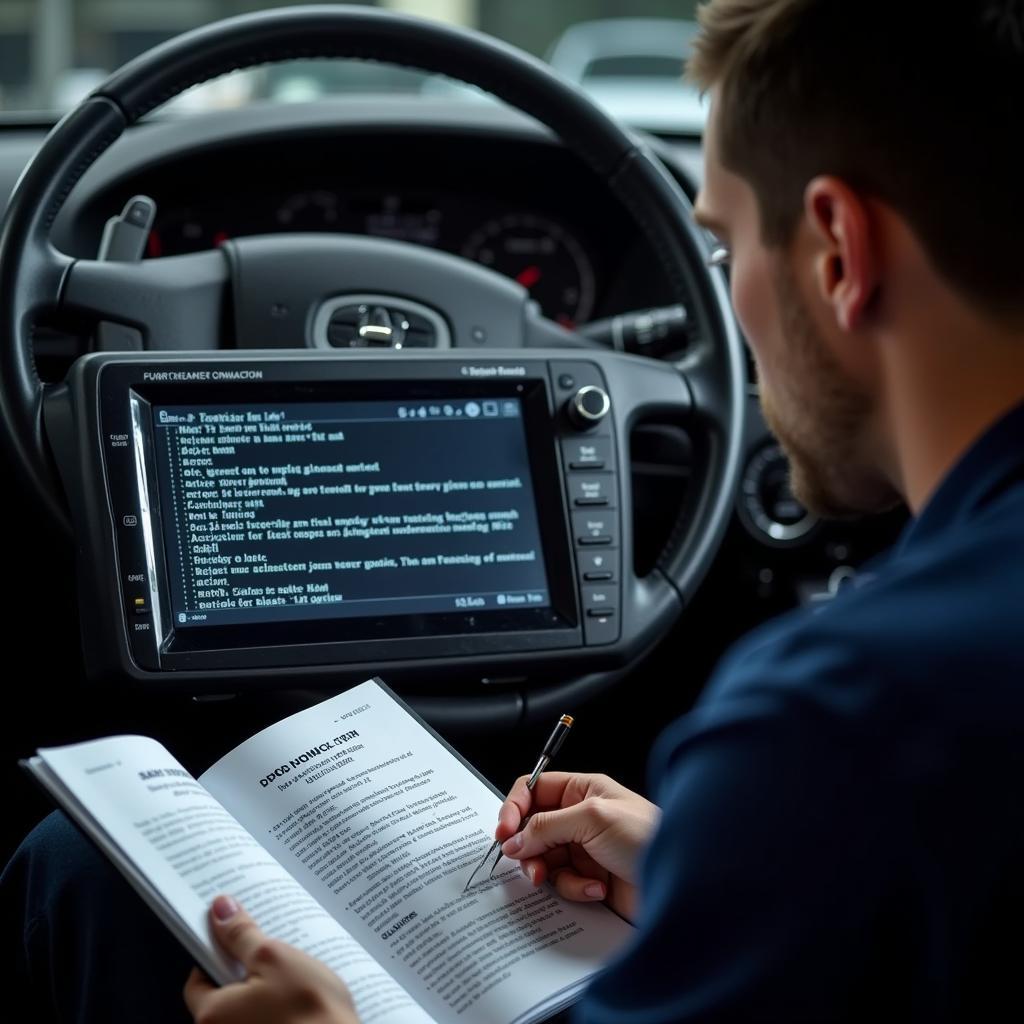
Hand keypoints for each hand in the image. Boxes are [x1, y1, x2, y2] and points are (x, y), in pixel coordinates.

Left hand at [183, 896, 359, 1023]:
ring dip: (265, 985)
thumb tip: (222, 911)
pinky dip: (278, 1004)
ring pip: (248, 1005)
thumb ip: (242, 935)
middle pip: (224, 992)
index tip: (234, 934)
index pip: (197, 979)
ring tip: (293, 969)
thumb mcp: (273, 958)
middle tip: (269, 947)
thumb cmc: (308, 1011)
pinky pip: (267, 1018)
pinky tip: (301, 993)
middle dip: (245, 967)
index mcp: (212, 1016)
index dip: (216, 953)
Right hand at [495, 772, 659, 921]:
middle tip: (528, 863)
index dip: (514, 808)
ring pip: (544, 859)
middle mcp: (581, 817)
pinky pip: (563, 883)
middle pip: (533, 828)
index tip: (503, 832)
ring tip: (566, 878)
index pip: (534, 790)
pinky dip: (575, 888)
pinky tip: (597, 887)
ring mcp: (585, 849)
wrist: (683, 885)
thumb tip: (514, 839)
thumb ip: (547, 826)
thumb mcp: (592, 819)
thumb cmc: (649, 837)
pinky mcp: (591, 878)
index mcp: (583, 790)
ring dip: (550, 872)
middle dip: (528, 847)